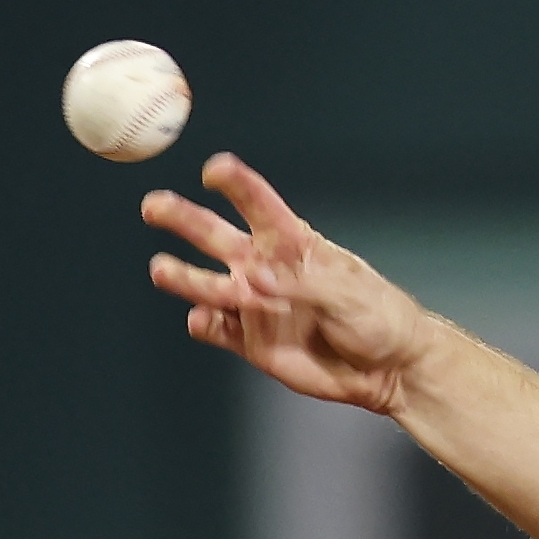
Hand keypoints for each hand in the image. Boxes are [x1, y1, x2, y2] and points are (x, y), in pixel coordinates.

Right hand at [144, 155, 429, 413]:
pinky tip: (200, 321)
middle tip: (153, 206)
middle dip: (183, 219)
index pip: (259, 204)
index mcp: (293, 243)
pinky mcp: (251, 341)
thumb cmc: (376, 317)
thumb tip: (253, 278)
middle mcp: (265, 268)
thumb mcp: (345, 293)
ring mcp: (254, 305)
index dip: (236, 184)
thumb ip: (301, 285)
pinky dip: (204, 324)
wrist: (385, 369)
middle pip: (216, 236)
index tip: (214, 169)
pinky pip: (216, 329)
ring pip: (207, 284)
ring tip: (160, 269)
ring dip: (182, 276)